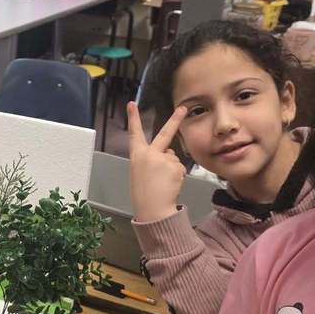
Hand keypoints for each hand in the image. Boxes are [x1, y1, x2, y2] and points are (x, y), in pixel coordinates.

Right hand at [126, 102, 187, 222]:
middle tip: (183, 108)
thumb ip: (153, 160)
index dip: (133, 118)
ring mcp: (164, 159)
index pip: (134, 133)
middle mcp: (150, 153)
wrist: (152, 209)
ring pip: (173, 158)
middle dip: (175, 119)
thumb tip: (169, 154)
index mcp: (137, 156)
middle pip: (165, 133)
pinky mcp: (176, 166)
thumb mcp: (140, 173)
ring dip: (172, 168)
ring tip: (163, 183)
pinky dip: (177, 176)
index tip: (131, 104)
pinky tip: (170, 184)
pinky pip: (180, 168)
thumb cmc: (144, 194)